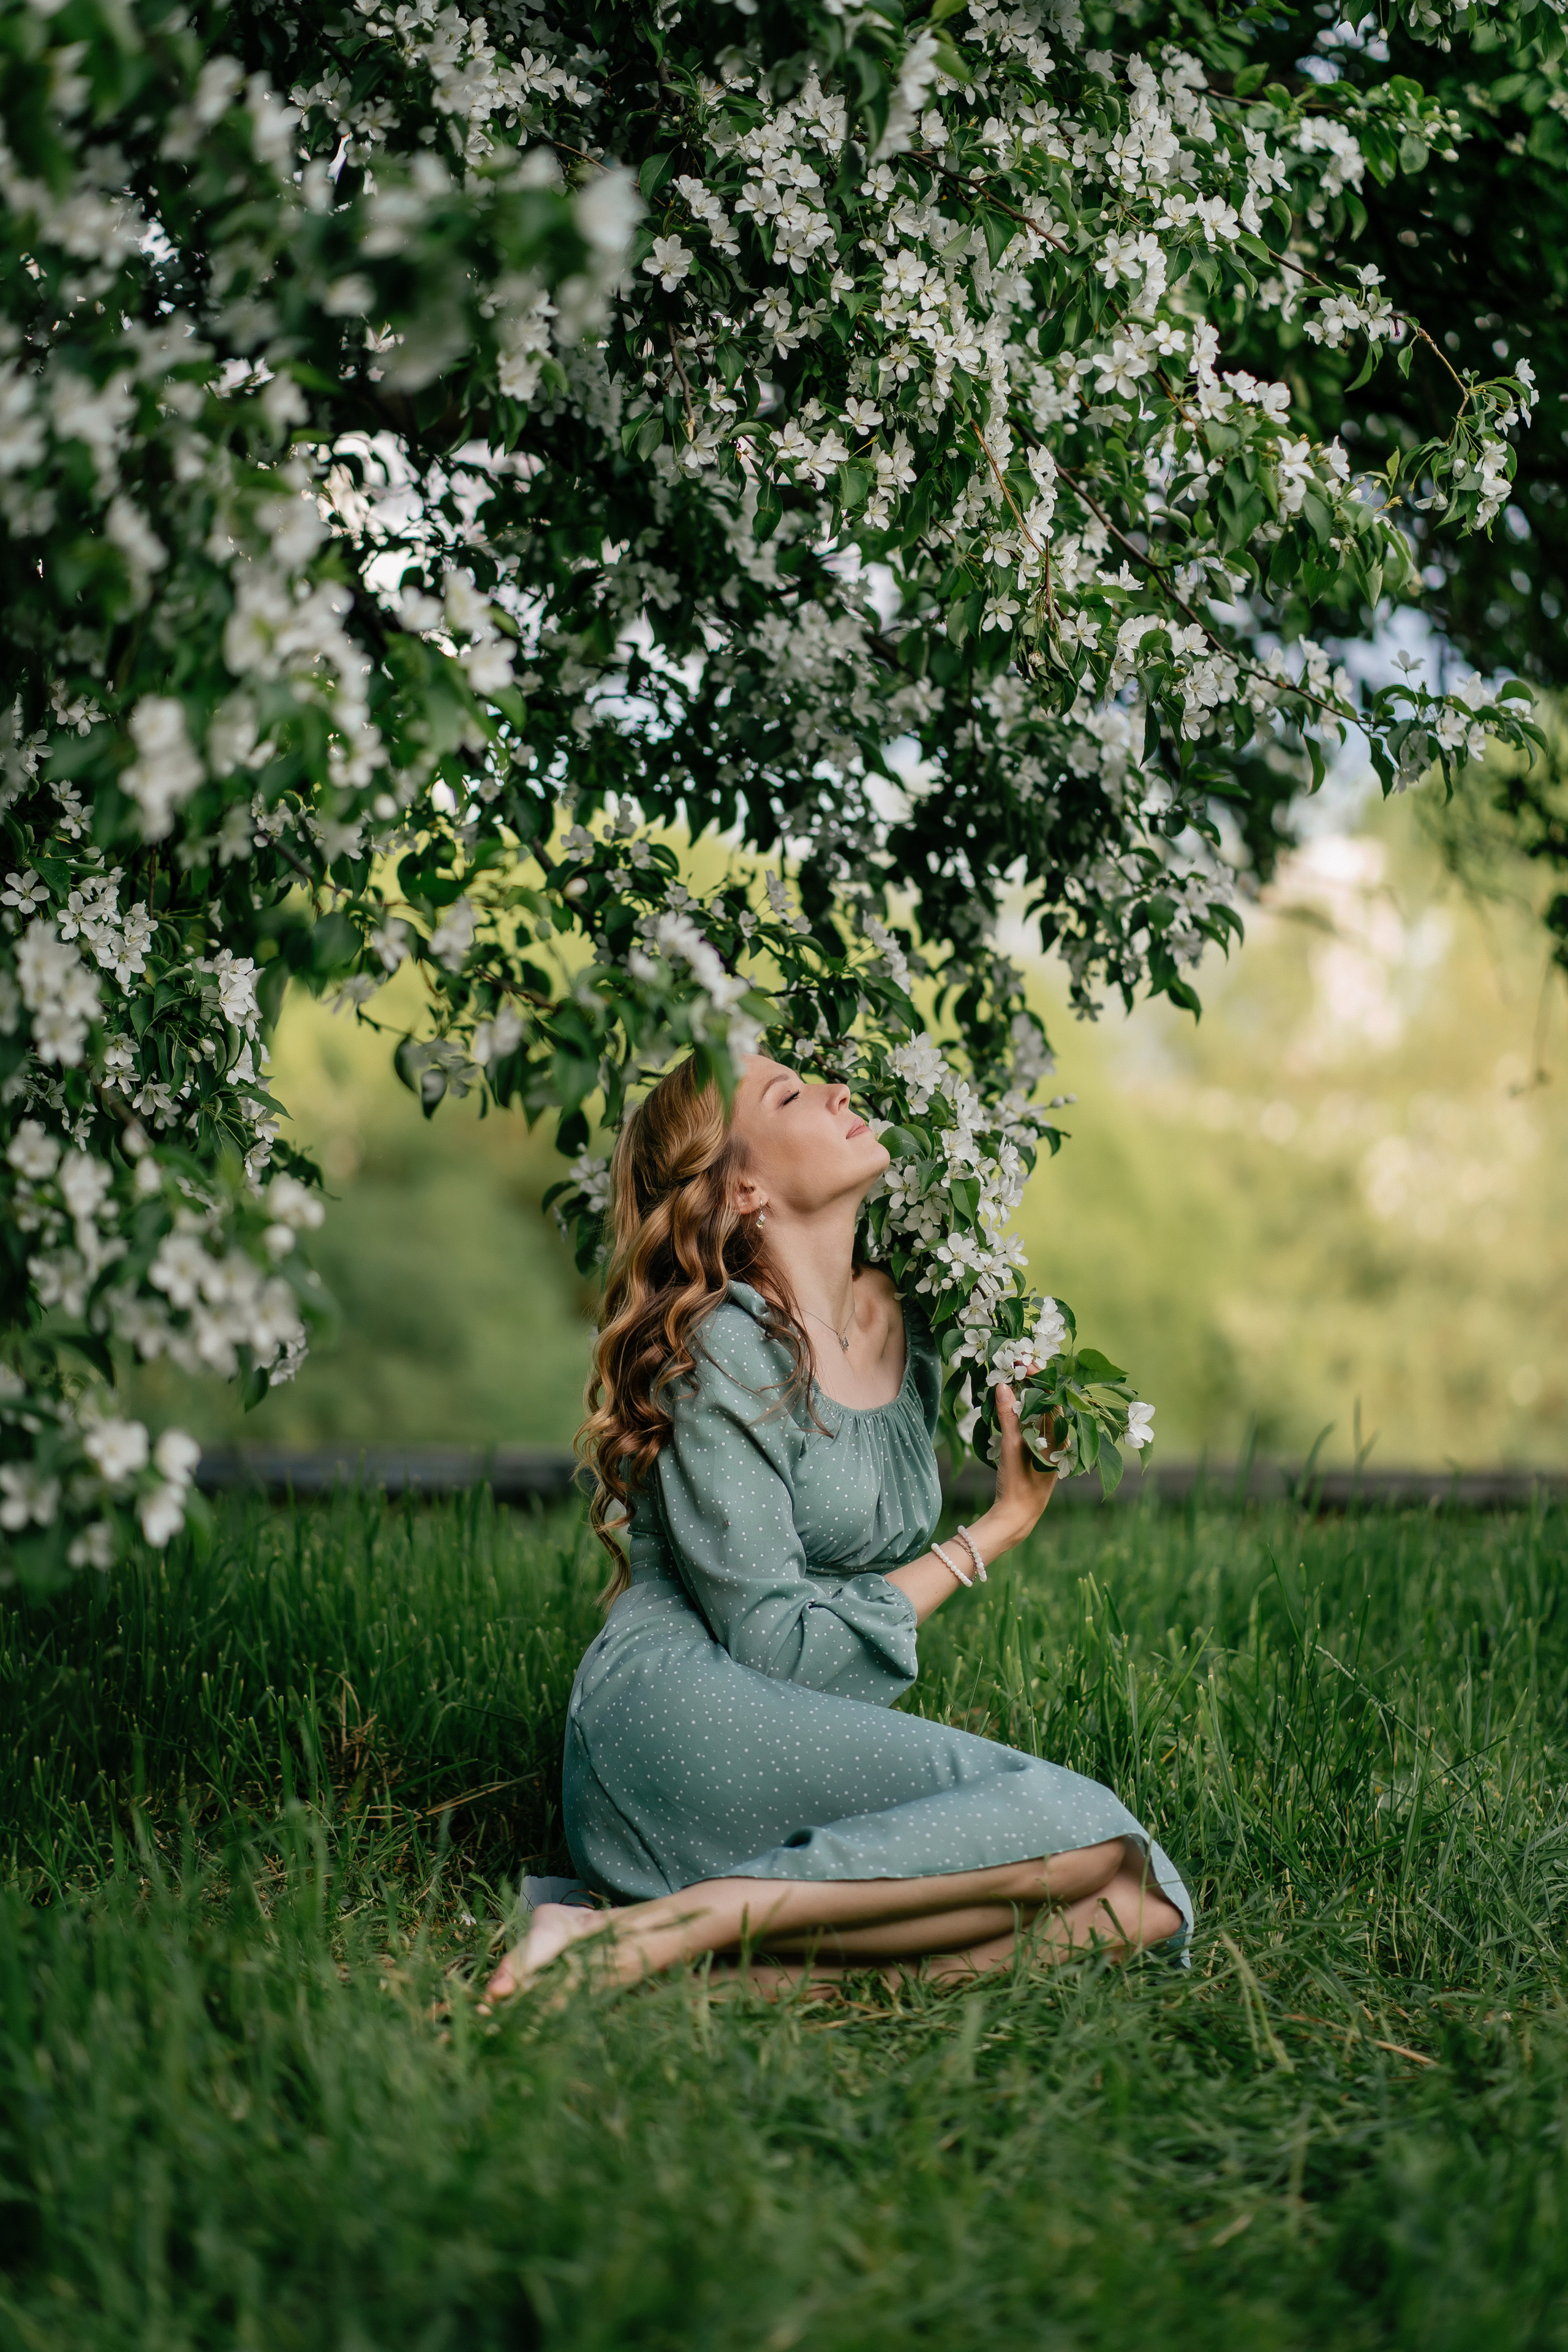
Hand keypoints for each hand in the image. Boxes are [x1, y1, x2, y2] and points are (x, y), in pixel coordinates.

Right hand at [972, 1382, 1058, 1559]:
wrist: (1017, 1518)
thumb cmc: (1018, 1486)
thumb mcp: (1011, 1449)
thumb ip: (1008, 1417)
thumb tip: (1004, 1386)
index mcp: (1060, 1439)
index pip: (1055, 1398)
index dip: (1040, 1378)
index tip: (1023, 1363)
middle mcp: (1059, 1441)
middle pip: (1049, 1402)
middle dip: (1033, 1382)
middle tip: (1015, 1365)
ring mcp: (1049, 1446)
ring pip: (1041, 1413)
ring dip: (1027, 1395)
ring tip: (1011, 1378)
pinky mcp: (1038, 1452)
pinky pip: (1034, 1424)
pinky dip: (1023, 1410)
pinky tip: (1011, 1403)